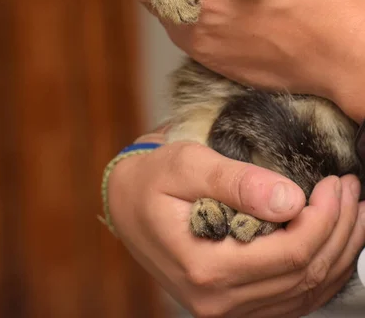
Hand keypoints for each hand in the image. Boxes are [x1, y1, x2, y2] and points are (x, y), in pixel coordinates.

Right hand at [108, 140, 364, 316]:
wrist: (127, 206)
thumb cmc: (153, 179)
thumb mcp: (186, 165)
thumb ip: (236, 181)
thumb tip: (291, 200)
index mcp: (207, 269)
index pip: (291, 254)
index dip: (324, 219)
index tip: (336, 183)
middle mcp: (219, 302)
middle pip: (305, 275)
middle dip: (339, 230)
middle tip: (351, 190)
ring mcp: (228, 309)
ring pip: (306, 292)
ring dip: (338, 251)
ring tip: (354, 213)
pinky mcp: (234, 304)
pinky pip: (292, 298)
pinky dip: (321, 271)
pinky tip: (334, 244)